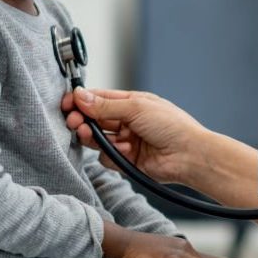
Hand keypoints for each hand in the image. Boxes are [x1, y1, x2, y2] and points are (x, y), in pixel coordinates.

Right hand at [62, 88, 205, 183]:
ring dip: (92, 137)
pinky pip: (107, 158)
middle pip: (95, 119)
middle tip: (74, 121)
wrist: (189, 155)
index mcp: (131, 103)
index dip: (82, 101)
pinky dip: (111, 155)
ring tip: (89, 134)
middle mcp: (128, 121)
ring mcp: (127, 141)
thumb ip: (105, 105)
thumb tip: (81, 95)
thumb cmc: (172, 126)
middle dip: (83, 120)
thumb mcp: (136, 108)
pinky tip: (124, 151)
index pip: (99, 99)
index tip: (67, 104)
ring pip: (98, 139)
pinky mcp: (127, 161)